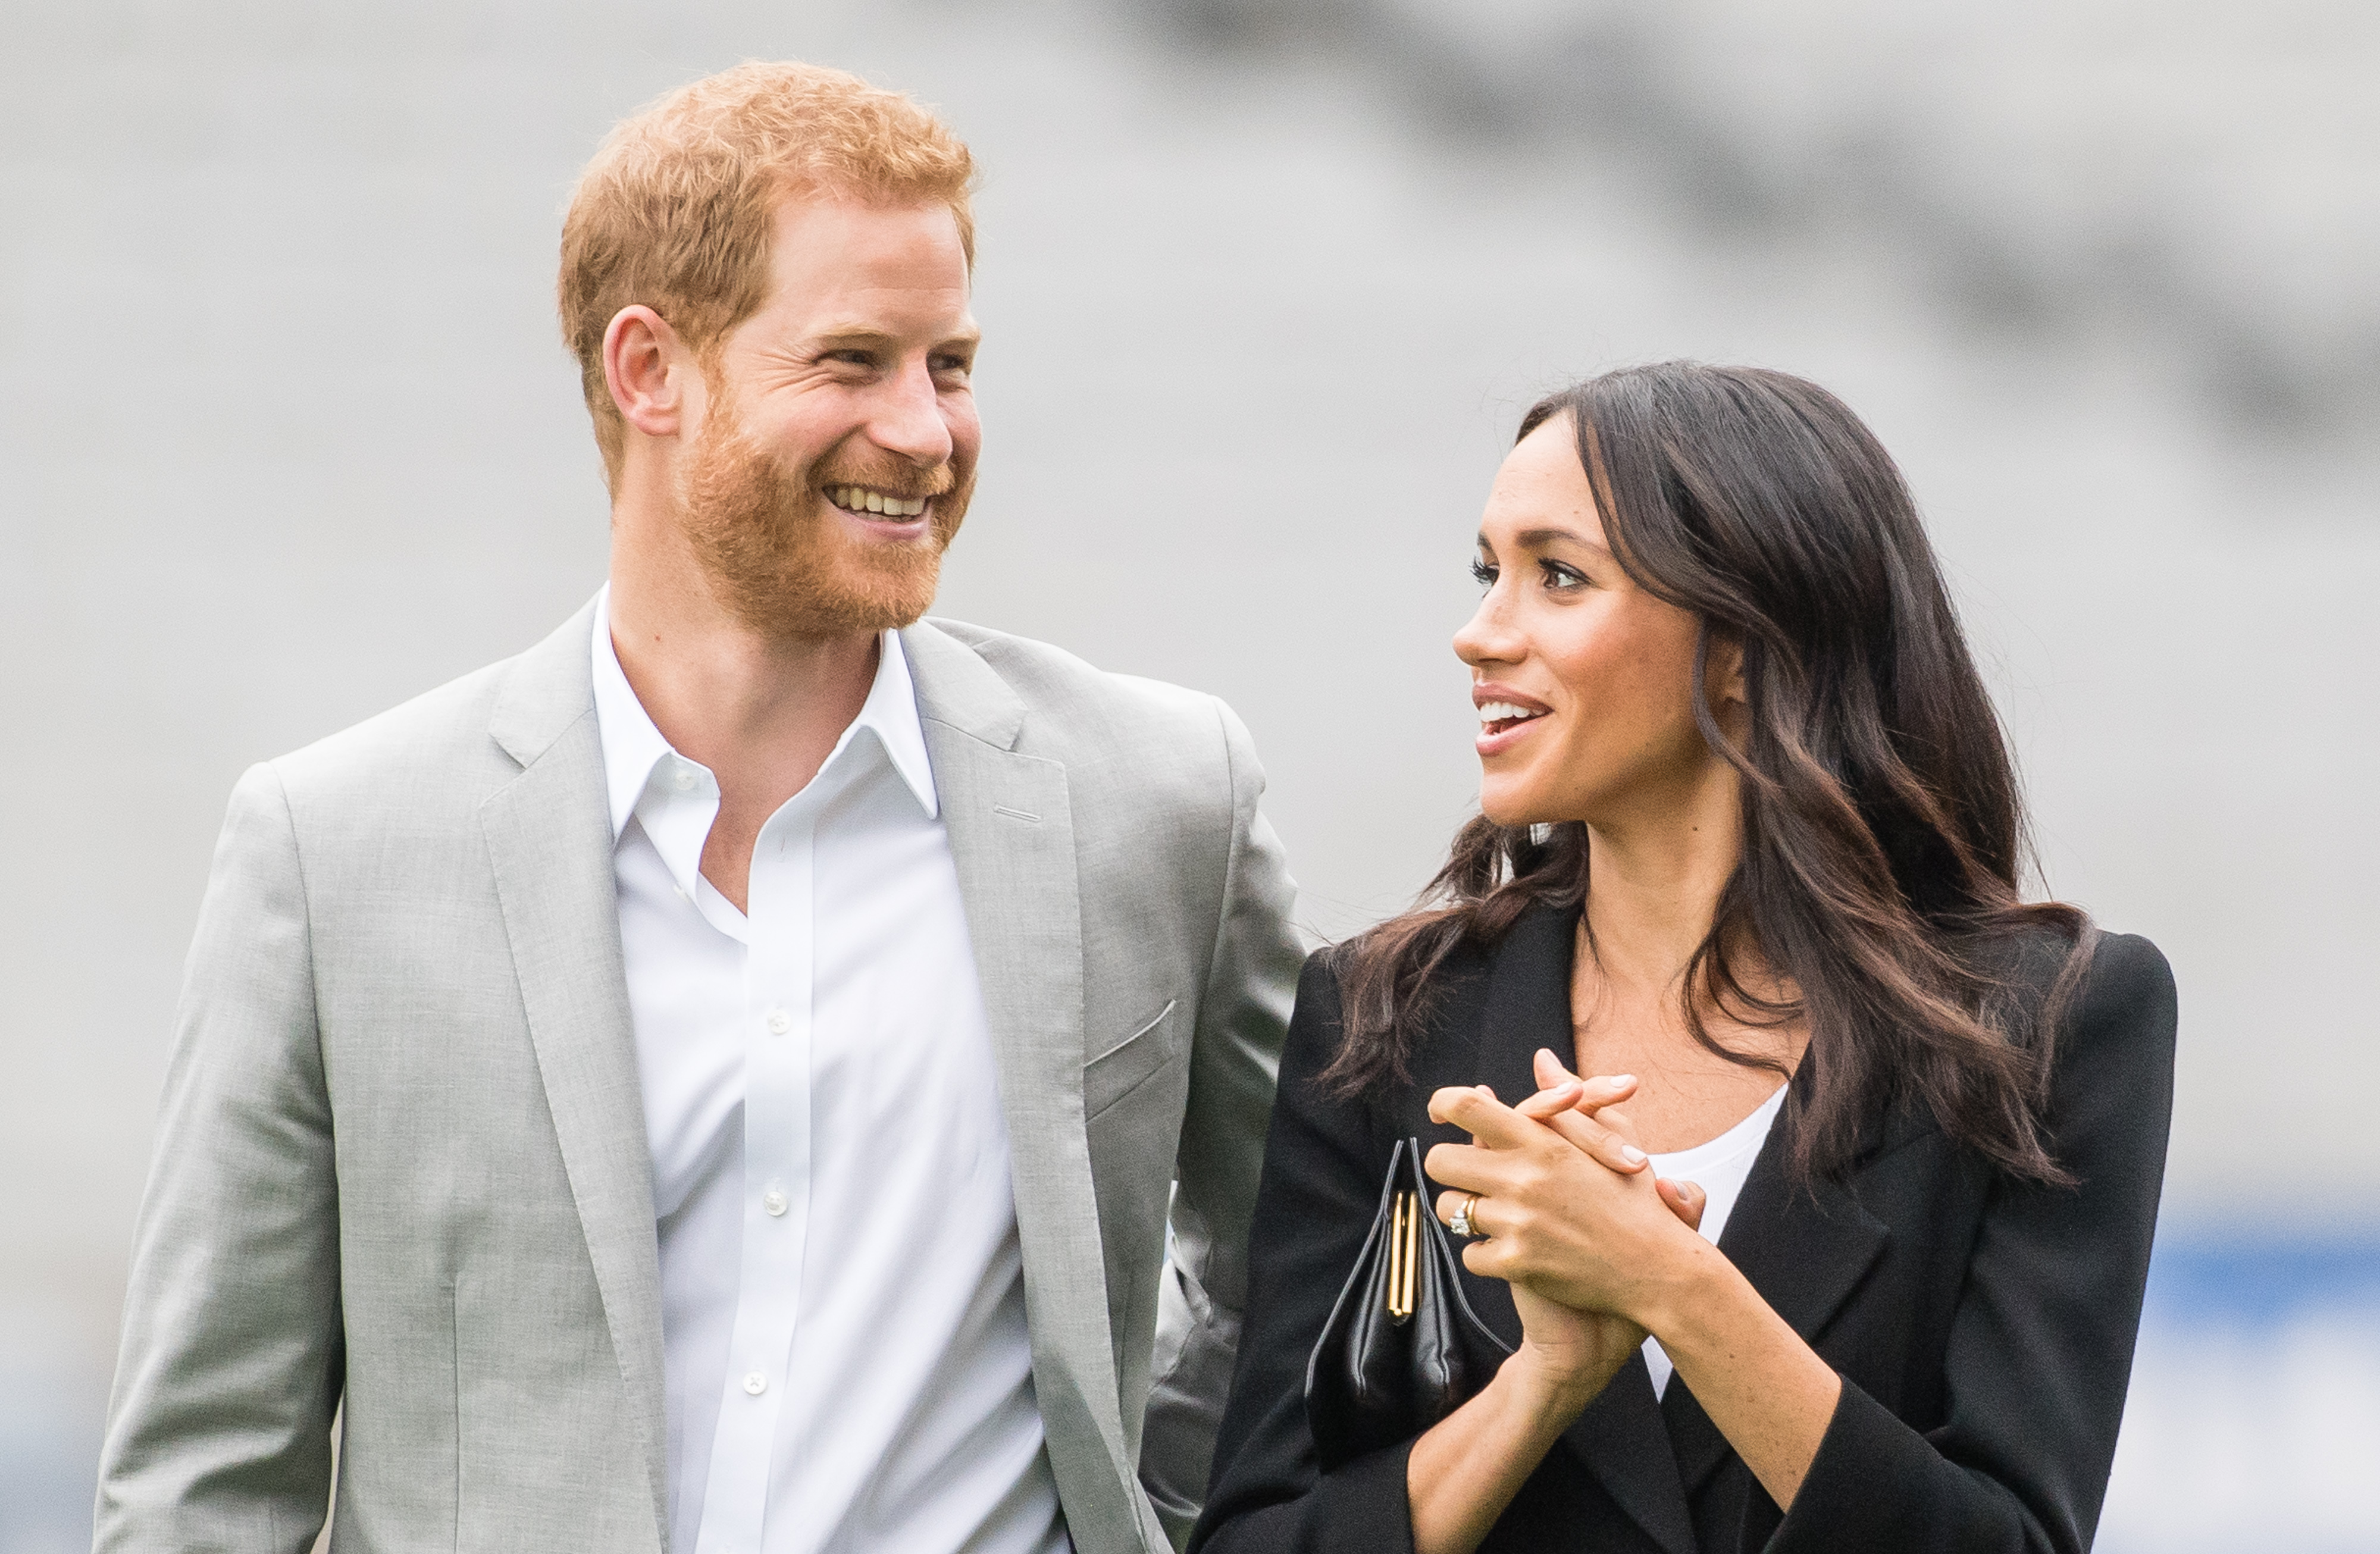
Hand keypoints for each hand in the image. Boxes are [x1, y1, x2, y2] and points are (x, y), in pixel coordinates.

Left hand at [1425, 1079, 1711, 1333]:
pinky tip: (1510, 1251)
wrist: (1658, 1272)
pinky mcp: (1517, 1264)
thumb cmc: (1638, 1202)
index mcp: (1543, 1143)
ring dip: (1466, 1213)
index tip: (1439, 1113)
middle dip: (1450, 1168)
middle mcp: (1523, 1179)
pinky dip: (1486, 1255)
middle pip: (1440, 1161)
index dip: (1442, 1104)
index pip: (1467, 1107)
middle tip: (1469, 1176)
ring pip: (1450, 1210)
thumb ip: (1569, 1098)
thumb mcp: (1611, 1140)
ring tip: (1494, 1214)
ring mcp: (1517, 1223)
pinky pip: (1470, 1255)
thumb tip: (1542, 1058)